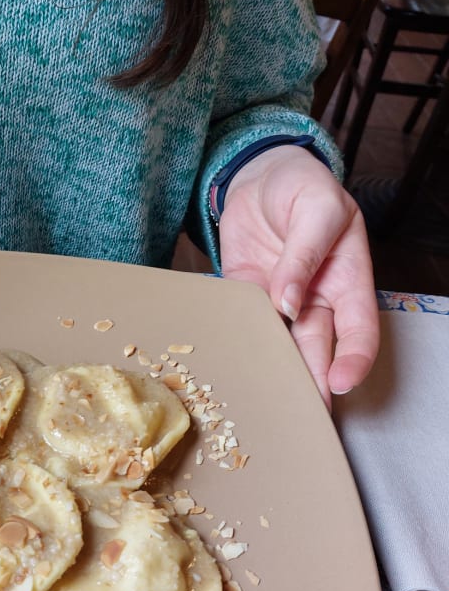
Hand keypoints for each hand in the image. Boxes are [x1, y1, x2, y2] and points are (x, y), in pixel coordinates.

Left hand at [218, 145, 378, 407]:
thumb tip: (289, 301)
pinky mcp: (245, 296)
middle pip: (317, 349)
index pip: (358, 329)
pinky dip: (239, 344)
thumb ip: (305, 254)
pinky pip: (243, 324)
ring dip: (274, 373)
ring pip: (280, 345)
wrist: (260, 173)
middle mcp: (315, 299)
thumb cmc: (303, 186)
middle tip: (302, 417)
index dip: (353, 359)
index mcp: (346, 280)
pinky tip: (232, 367)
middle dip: (312, 385)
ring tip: (267, 405)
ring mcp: (279, 301)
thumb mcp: (317, 208)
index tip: (339, 382)